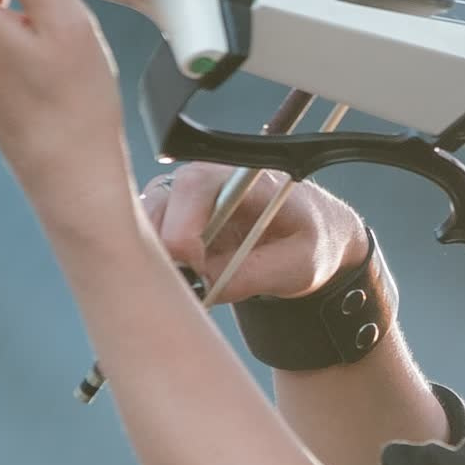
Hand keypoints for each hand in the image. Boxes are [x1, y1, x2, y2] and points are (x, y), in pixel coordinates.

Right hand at [141, 163, 368, 303]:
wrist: (318, 236)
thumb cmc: (313, 240)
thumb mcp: (299, 264)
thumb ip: (254, 274)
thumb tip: (207, 287)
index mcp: (243, 177)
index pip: (193, 187)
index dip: (183, 229)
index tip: (196, 268)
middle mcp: (208, 179)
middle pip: (158, 202)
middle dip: (165, 250)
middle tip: (190, 284)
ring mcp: (188, 198)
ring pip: (146, 221)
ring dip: (160, 258)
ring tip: (192, 283)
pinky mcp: (177, 218)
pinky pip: (149, 237)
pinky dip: (159, 262)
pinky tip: (185, 279)